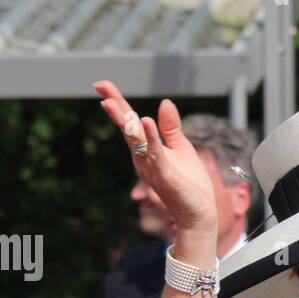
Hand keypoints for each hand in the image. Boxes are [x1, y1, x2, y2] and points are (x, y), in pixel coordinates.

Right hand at [93, 80, 217, 233]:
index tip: (103, 84)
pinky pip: (156, 153)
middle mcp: (143, 158)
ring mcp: (151, 167)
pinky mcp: (164, 176)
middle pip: (127, 128)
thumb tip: (165, 102)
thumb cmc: (190, 183)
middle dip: (115, 107)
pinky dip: (151, 137)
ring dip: (125, 122)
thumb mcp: (181, 148)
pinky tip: (145, 121)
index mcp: (146, 149)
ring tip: (112, 103)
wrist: (199, 213)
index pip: (130, 122)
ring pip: (136, 140)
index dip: (118, 102)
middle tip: (100, 86)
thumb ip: (171, 127)